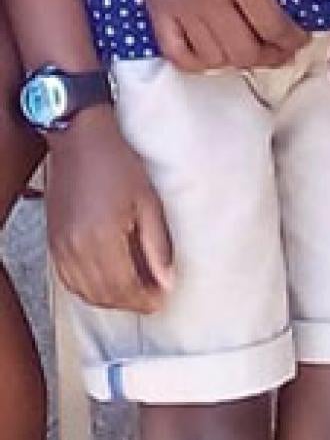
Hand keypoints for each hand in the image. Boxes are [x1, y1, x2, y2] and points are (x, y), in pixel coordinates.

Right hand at [46, 109, 173, 312]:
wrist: (81, 137)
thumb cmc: (116, 161)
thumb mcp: (148, 200)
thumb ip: (157, 244)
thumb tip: (167, 280)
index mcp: (103, 238)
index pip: (125, 288)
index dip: (146, 299)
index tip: (162, 300)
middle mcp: (77, 248)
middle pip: (104, 295)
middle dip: (130, 302)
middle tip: (151, 297)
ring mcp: (61, 247)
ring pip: (85, 292)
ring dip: (110, 299)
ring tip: (132, 291)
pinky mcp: (53, 242)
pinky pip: (69, 280)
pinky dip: (88, 289)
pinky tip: (105, 282)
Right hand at [121, 0, 327, 72]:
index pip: (272, 24)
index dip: (293, 39)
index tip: (304, 37)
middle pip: (244, 50)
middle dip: (272, 56)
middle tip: (286, 49)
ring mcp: (174, 5)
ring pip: (213, 57)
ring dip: (240, 62)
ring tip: (256, 49)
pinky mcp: (153, 6)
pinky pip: (175, 54)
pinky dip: (198, 63)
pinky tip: (215, 53)